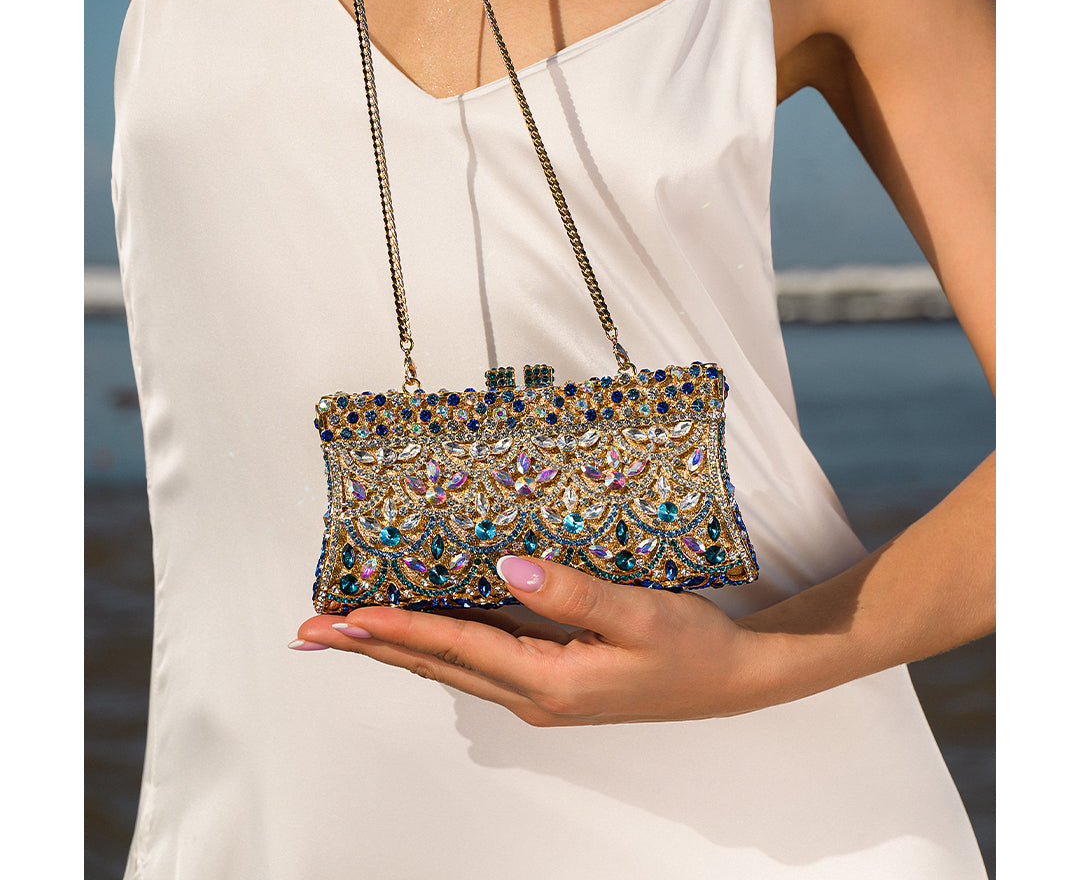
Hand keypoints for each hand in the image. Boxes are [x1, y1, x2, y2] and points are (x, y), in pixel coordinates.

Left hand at [292, 556, 778, 725]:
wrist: (732, 679)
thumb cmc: (692, 648)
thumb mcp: (640, 615)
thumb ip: (573, 594)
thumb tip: (508, 569)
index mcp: (551, 682)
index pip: (457, 648)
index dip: (397, 628)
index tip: (343, 616)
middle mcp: (535, 695)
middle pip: (437, 664)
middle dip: (373, 645)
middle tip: (312, 632)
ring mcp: (541, 693)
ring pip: (451, 666)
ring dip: (396, 646)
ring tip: (346, 632)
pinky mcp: (551, 681)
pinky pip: (476, 662)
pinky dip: (435, 646)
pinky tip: (420, 634)